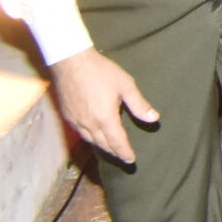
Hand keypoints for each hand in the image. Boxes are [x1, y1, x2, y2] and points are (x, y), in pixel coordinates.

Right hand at [49, 48, 159, 164]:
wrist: (71, 62)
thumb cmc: (101, 71)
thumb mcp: (126, 86)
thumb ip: (139, 104)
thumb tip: (154, 118)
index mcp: (104, 118)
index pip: (117, 142)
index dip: (125, 152)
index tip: (131, 160)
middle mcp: (88, 124)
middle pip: (103, 144)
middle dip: (114, 151)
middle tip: (123, 157)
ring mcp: (75, 121)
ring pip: (90, 140)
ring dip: (102, 146)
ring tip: (111, 148)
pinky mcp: (67, 116)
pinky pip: (80, 133)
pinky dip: (90, 138)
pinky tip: (94, 135)